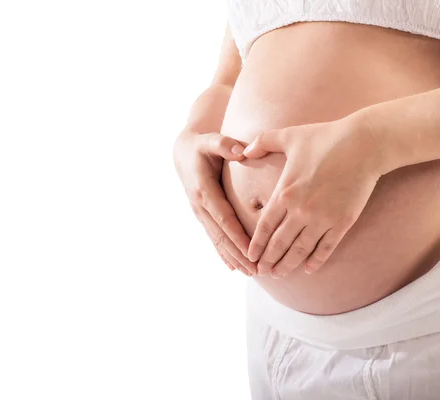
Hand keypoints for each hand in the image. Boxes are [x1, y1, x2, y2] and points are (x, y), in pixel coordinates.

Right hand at [173, 130, 256, 275]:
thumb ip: (224, 145)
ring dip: (233, 258)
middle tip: (256, 271)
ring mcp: (200, 213)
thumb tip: (240, 152)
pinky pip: (213, 238)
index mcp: (204, 190)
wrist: (183, 152)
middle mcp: (200, 206)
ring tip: (250, 273)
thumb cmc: (202, 145)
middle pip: (222, 235)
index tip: (252, 250)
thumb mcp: (210, 140)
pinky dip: (223, 253)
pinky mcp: (203, 216)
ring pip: (217, 241)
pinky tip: (233, 267)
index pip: (224, 218)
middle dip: (238, 254)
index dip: (237, 236)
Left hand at [243, 115, 386, 277]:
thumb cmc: (326, 137)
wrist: (364, 144)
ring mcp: (323, 218)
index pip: (265, 226)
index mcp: (285, 192)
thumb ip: (263, 142)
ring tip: (279, 274)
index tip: (250, 256)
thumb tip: (242, 151)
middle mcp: (301, 210)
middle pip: (279, 243)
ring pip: (300, 250)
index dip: (257, 244)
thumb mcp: (289, 135)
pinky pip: (326, 247)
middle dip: (268, 260)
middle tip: (261, 272)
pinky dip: (316, 260)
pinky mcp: (343, 222)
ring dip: (288, 265)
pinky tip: (309, 269)